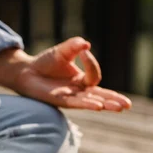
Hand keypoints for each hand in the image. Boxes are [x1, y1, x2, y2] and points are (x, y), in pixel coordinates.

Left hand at [14, 37, 130, 110]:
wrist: (25, 72)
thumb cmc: (45, 63)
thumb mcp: (62, 51)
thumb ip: (74, 46)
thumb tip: (85, 45)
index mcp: (82, 80)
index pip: (94, 76)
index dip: (91, 64)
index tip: (82, 51)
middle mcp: (78, 91)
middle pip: (100, 96)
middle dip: (114, 100)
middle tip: (127, 105)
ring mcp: (69, 97)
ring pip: (91, 102)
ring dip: (105, 104)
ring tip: (119, 107)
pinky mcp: (59, 100)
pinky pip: (76, 103)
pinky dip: (88, 104)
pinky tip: (98, 106)